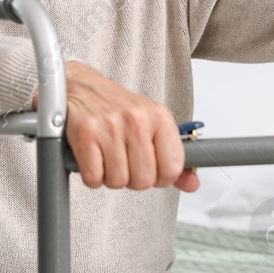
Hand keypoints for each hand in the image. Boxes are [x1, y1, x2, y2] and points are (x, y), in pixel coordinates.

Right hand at [32, 60, 199, 192]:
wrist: (81, 87)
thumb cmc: (118, 109)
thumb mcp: (153, 126)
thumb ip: (173, 158)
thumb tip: (192, 185)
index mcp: (159, 117)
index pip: (172, 168)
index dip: (161, 178)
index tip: (152, 171)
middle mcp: (137, 120)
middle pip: (144, 180)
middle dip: (133, 179)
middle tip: (125, 163)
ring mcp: (110, 127)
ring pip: (118, 181)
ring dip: (110, 177)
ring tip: (108, 158)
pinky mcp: (85, 134)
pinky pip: (94, 177)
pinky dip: (92, 176)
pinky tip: (93, 159)